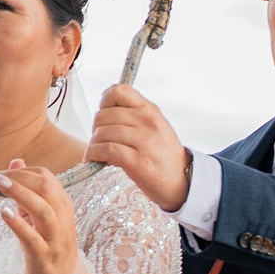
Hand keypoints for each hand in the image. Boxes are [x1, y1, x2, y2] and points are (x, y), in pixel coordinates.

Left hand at [0, 159, 77, 273]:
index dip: (23, 172)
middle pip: (47, 189)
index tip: (2, 173)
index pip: (48, 178)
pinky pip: (33, 239)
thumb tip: (16, 161)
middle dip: (20, 179)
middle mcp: (62, 220)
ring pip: (43, 211)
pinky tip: (3, 213)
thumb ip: (28, 189)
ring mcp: (54, 240)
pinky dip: (18, 224)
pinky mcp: (43, 258)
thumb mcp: (39, 215)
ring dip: (20, 195)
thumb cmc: (47, 245)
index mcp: (63, 207)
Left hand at [84, 84, 191, 211]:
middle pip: (104, 115)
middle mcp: (147, 122)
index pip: (118, 91)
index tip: (104, 114)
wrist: (181, 182)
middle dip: (96, 128)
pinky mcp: (137, 161)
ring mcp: (144, 141)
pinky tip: (93, 159)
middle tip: (99, 140)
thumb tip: (105, 109)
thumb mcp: (155, 126)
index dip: (104, 102)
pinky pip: (106, 149)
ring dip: (94, 143)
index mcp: (150, 110)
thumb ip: (134, 115)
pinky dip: (94, 154)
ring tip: (97, 152)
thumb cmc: (164, 155)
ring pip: (103, 132)